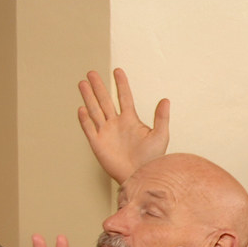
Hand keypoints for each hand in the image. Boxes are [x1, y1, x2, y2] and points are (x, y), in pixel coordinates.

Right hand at [77, 68, 170, 183]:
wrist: (140, 176)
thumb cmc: (152, 159)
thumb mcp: (160, 136)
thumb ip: (161, 118)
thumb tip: (166, 100)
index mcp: (131, 120)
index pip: (124, 97)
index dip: (121, 84)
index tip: (117, 70)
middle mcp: (116, 124)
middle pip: (105, 101)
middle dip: (99, 87)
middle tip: (92, 72)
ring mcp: (106, 133)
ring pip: (95, 111)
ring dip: (89, 97)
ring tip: (83, 83)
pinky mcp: (98, 143)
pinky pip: (89, 128)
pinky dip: (85, 119)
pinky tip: (82, 108)